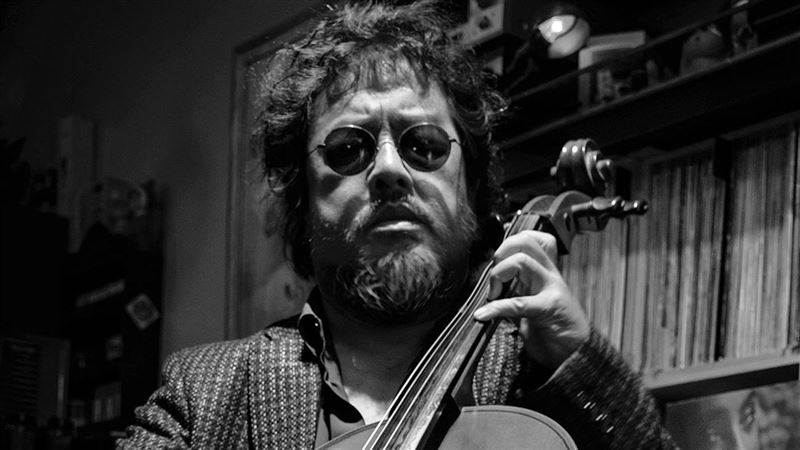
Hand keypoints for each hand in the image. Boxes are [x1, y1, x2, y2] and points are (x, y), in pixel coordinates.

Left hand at [473, 230, 589, 368]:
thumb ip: (516, 294)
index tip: (497, 259)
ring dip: (500, 273)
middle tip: (495, 277)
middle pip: (527, 242)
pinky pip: (518, 302)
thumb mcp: (531, 306)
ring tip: (493, 294)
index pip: (535, 240)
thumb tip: (490, 289)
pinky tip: (483, 315)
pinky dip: (496, 308)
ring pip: (523, 260)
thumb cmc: (554, 331)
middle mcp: (549, 276)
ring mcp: (551, 289)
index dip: (512, 241)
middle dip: (502, 252)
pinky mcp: (549, 309)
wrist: (577, 355)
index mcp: (545, 273)